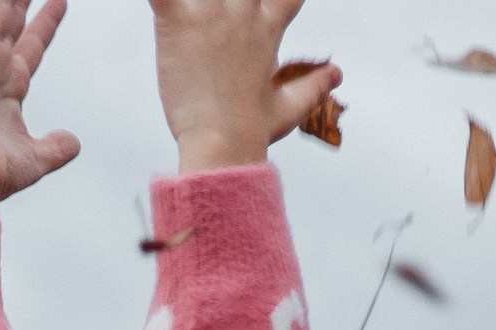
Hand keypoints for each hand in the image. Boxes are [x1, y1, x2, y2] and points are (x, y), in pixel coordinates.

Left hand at [147, 0, 341, 173]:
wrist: (221, 149)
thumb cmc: (251, 133)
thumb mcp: (290, 108)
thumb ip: (314, 86)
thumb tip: (336, 74)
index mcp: (267, 29)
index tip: (274, 6)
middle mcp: (241, 14)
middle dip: (235, 1)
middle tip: (221, 18)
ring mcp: (209, 14)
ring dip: (197, 2)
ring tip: (191, 16)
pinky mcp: (177, 21)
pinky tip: (158, 4)